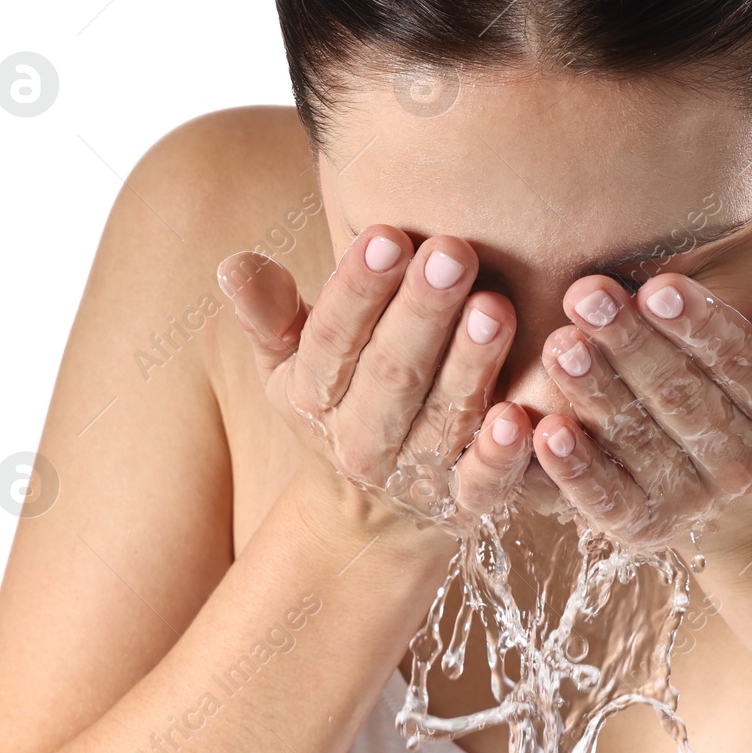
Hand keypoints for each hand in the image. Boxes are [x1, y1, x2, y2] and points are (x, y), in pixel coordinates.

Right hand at [215, 228, 532, 533]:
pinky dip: (500, 456)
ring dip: (470, 365)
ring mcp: (416, 477)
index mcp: (316, 397)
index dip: (359, 289)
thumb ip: (270, 314)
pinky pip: (483, 484)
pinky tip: (518, 417)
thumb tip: (233, 263)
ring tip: (494, 307)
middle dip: (423, 311)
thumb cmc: (340, 401)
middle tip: (452, 252)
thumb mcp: (292, 363)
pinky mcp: (467, 506)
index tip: (386, 235)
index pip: (333, 339)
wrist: (369, 517)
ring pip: (443, 417)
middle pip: (393, 372)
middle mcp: (364, 440)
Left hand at [531, 273, 751, 558]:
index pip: (740, 361)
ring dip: (595, 393)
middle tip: (585, 294)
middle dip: (630, 343)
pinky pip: (606, 499)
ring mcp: (692, 501)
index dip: (699, 325)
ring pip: (638, 440)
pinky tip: (544, 431)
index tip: (657, 286)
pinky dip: (575, 470)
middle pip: (681, 396)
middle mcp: (743, 463)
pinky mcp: (644, 530)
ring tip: (559, 344)